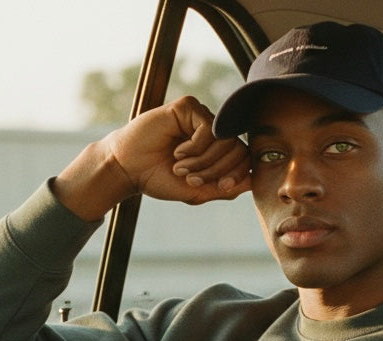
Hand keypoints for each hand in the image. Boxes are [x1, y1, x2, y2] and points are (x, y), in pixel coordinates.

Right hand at [53, 96, 250, 220]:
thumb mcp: (196, 191)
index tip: (220, 187)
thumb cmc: (159, 179)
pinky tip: (177, 151)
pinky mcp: (188, 107)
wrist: (129, 168)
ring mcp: (201, 116)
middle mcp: (212, 131)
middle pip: (238, 149)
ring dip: (204, 161)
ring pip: (225, 139)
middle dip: (216, 170)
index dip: (238, 175)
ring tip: (181, 168)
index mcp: (217, 150)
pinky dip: (195, 147)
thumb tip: (253, 180)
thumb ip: (224, 188)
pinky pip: (208, 128)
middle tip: (191, 179)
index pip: (245, 158)